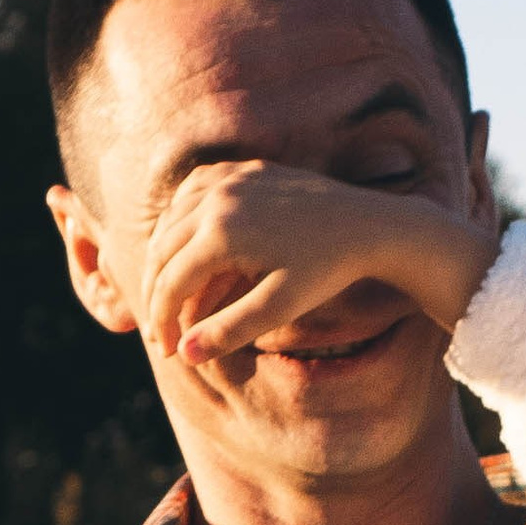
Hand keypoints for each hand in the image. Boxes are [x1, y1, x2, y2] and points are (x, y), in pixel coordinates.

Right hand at [139, 161, 497, 368]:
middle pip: (162, 250)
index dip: (162, 320)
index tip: (167, 351)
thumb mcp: (280, 307)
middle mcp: (216, 197)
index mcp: (221, 232)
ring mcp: (228, 177)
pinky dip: (182, 220)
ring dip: (164, 257)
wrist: (369, 224)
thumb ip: (229, 329)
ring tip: (168, 293)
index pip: (170, 281)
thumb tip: (185, 355)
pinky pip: (194, 191)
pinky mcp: (242, 169)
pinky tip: (186, 244)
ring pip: (171, 219)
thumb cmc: (328, 271)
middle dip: (156, 293)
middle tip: (161, 330)